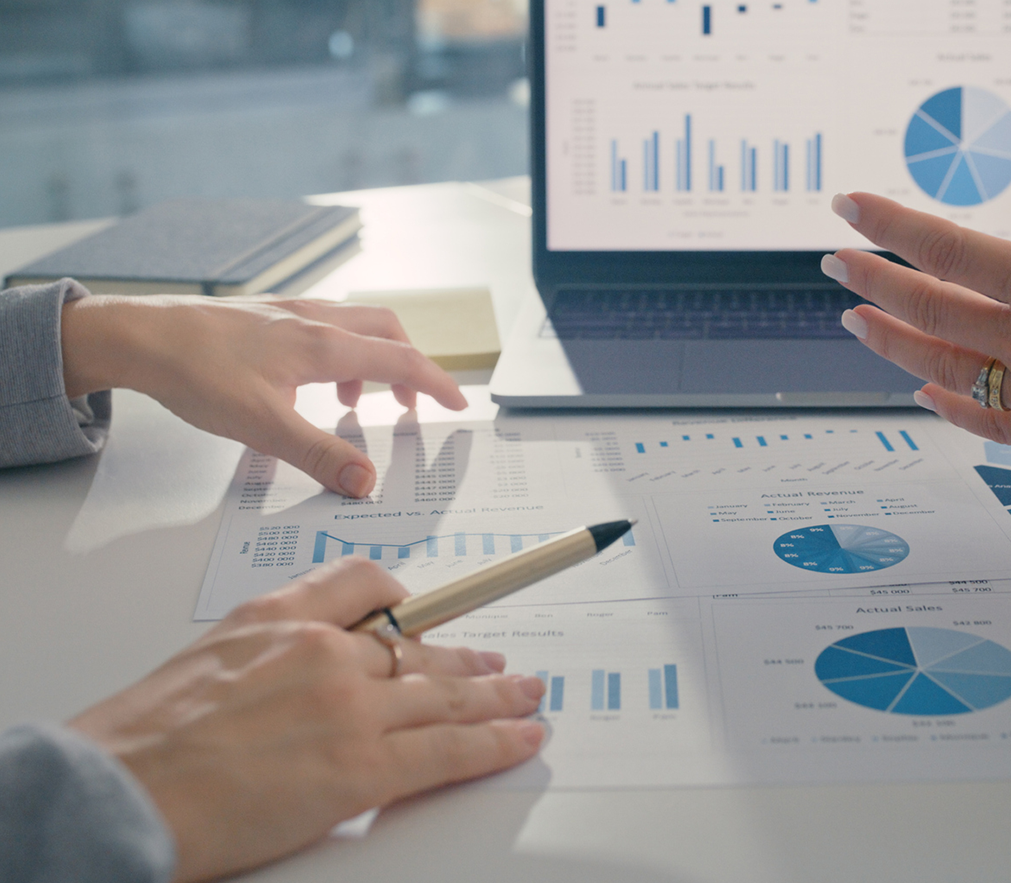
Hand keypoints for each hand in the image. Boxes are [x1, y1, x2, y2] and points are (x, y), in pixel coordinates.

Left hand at [60, 294, 466, 496]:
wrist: (142, 336)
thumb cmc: (196, 372)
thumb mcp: (262, 426)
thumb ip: (319, 455)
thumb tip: (366, 482)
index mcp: (324, 345)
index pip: (401, 359)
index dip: (436, 382)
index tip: (458, 402)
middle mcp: (316, 320)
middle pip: (388, 331)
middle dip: (411, 366)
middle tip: (413, 402)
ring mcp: (292, 312)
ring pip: (357, 325)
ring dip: (373, 359)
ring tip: (355, 401)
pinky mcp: (270, 314)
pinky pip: (326, 325)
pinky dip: (341, 351)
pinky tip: (312, 381)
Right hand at [69, 558, 544, 882]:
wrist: (122, 789)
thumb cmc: (150, 734)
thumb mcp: (214, 650)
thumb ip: (275, 639)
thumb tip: (321, 649)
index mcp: (289, 618)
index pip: (371, 584)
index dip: (411, 600)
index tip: (433, 608)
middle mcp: (329, 653)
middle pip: (421, 647)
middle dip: (469, 657)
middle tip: (500, 662)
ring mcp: (352, 710)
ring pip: (447, 694)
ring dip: (498, 695)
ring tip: (526, 693)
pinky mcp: (362, 771)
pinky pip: (448, 751)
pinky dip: (495, 743)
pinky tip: (521, 736)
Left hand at [820, 120, 1010, 497]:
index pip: (950, 249)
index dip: (892, 224)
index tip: (849, 206)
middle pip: (930, 308)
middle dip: (873, 280)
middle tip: (832, 262)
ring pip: (943, 364)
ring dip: (891, 340)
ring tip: (854, 321)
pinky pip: (985, 422)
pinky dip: (947, 406)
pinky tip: (925, 397)